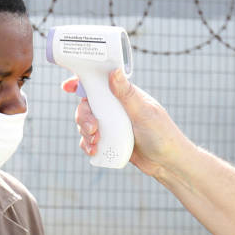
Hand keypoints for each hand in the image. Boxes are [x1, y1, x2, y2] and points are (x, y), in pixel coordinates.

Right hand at [61, 69, 190, 177]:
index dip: (80, 82)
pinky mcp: (108, 141)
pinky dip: (86, 144)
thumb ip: (126, 93)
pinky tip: (93, 151)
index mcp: (124, 96)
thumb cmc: (163, 134)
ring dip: (84, 132)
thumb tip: (114, 71)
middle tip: (92, 128)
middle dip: (83, 117)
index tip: (67, 87)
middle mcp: (115, 108)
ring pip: (85, 123)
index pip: (99, 83)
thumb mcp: (144, 113)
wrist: (168, 163)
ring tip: (96, 142)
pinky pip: (88, 140)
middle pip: (87, 106)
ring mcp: (111, 125)